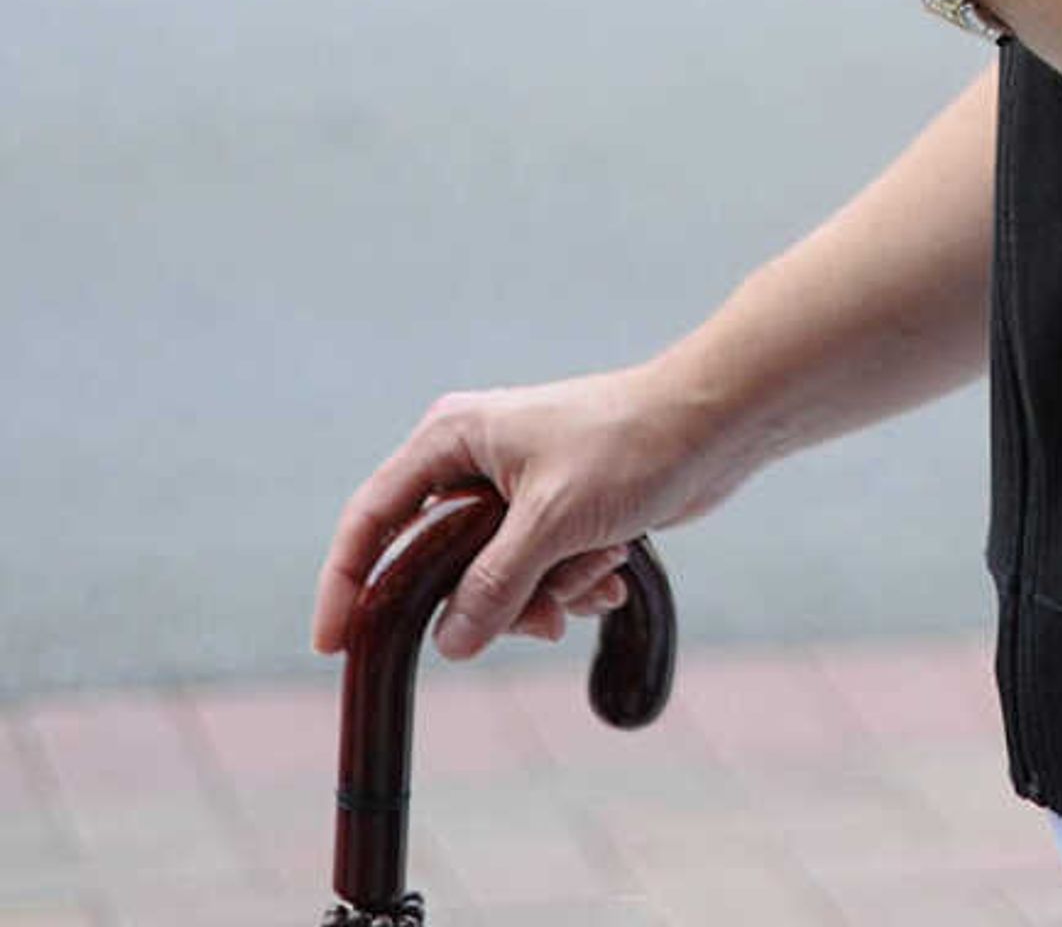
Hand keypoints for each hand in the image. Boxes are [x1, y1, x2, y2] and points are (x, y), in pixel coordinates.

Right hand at [312, 364, 748, 663]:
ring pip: (494, 577)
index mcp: (451, 440)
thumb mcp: (551, 522)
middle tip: (540, 614)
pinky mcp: (557, 511)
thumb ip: (492, 586)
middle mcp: (473, 461)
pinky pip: (539, 572)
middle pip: (439, 564)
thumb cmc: (634, 445)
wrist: (721, 420)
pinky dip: (571, 582)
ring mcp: (516, 488)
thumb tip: (449, 644)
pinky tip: (612, 572)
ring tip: (596, 569)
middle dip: (492, 600)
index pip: (372, 520)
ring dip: (545, 591)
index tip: (335, 645)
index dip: (348, 584)